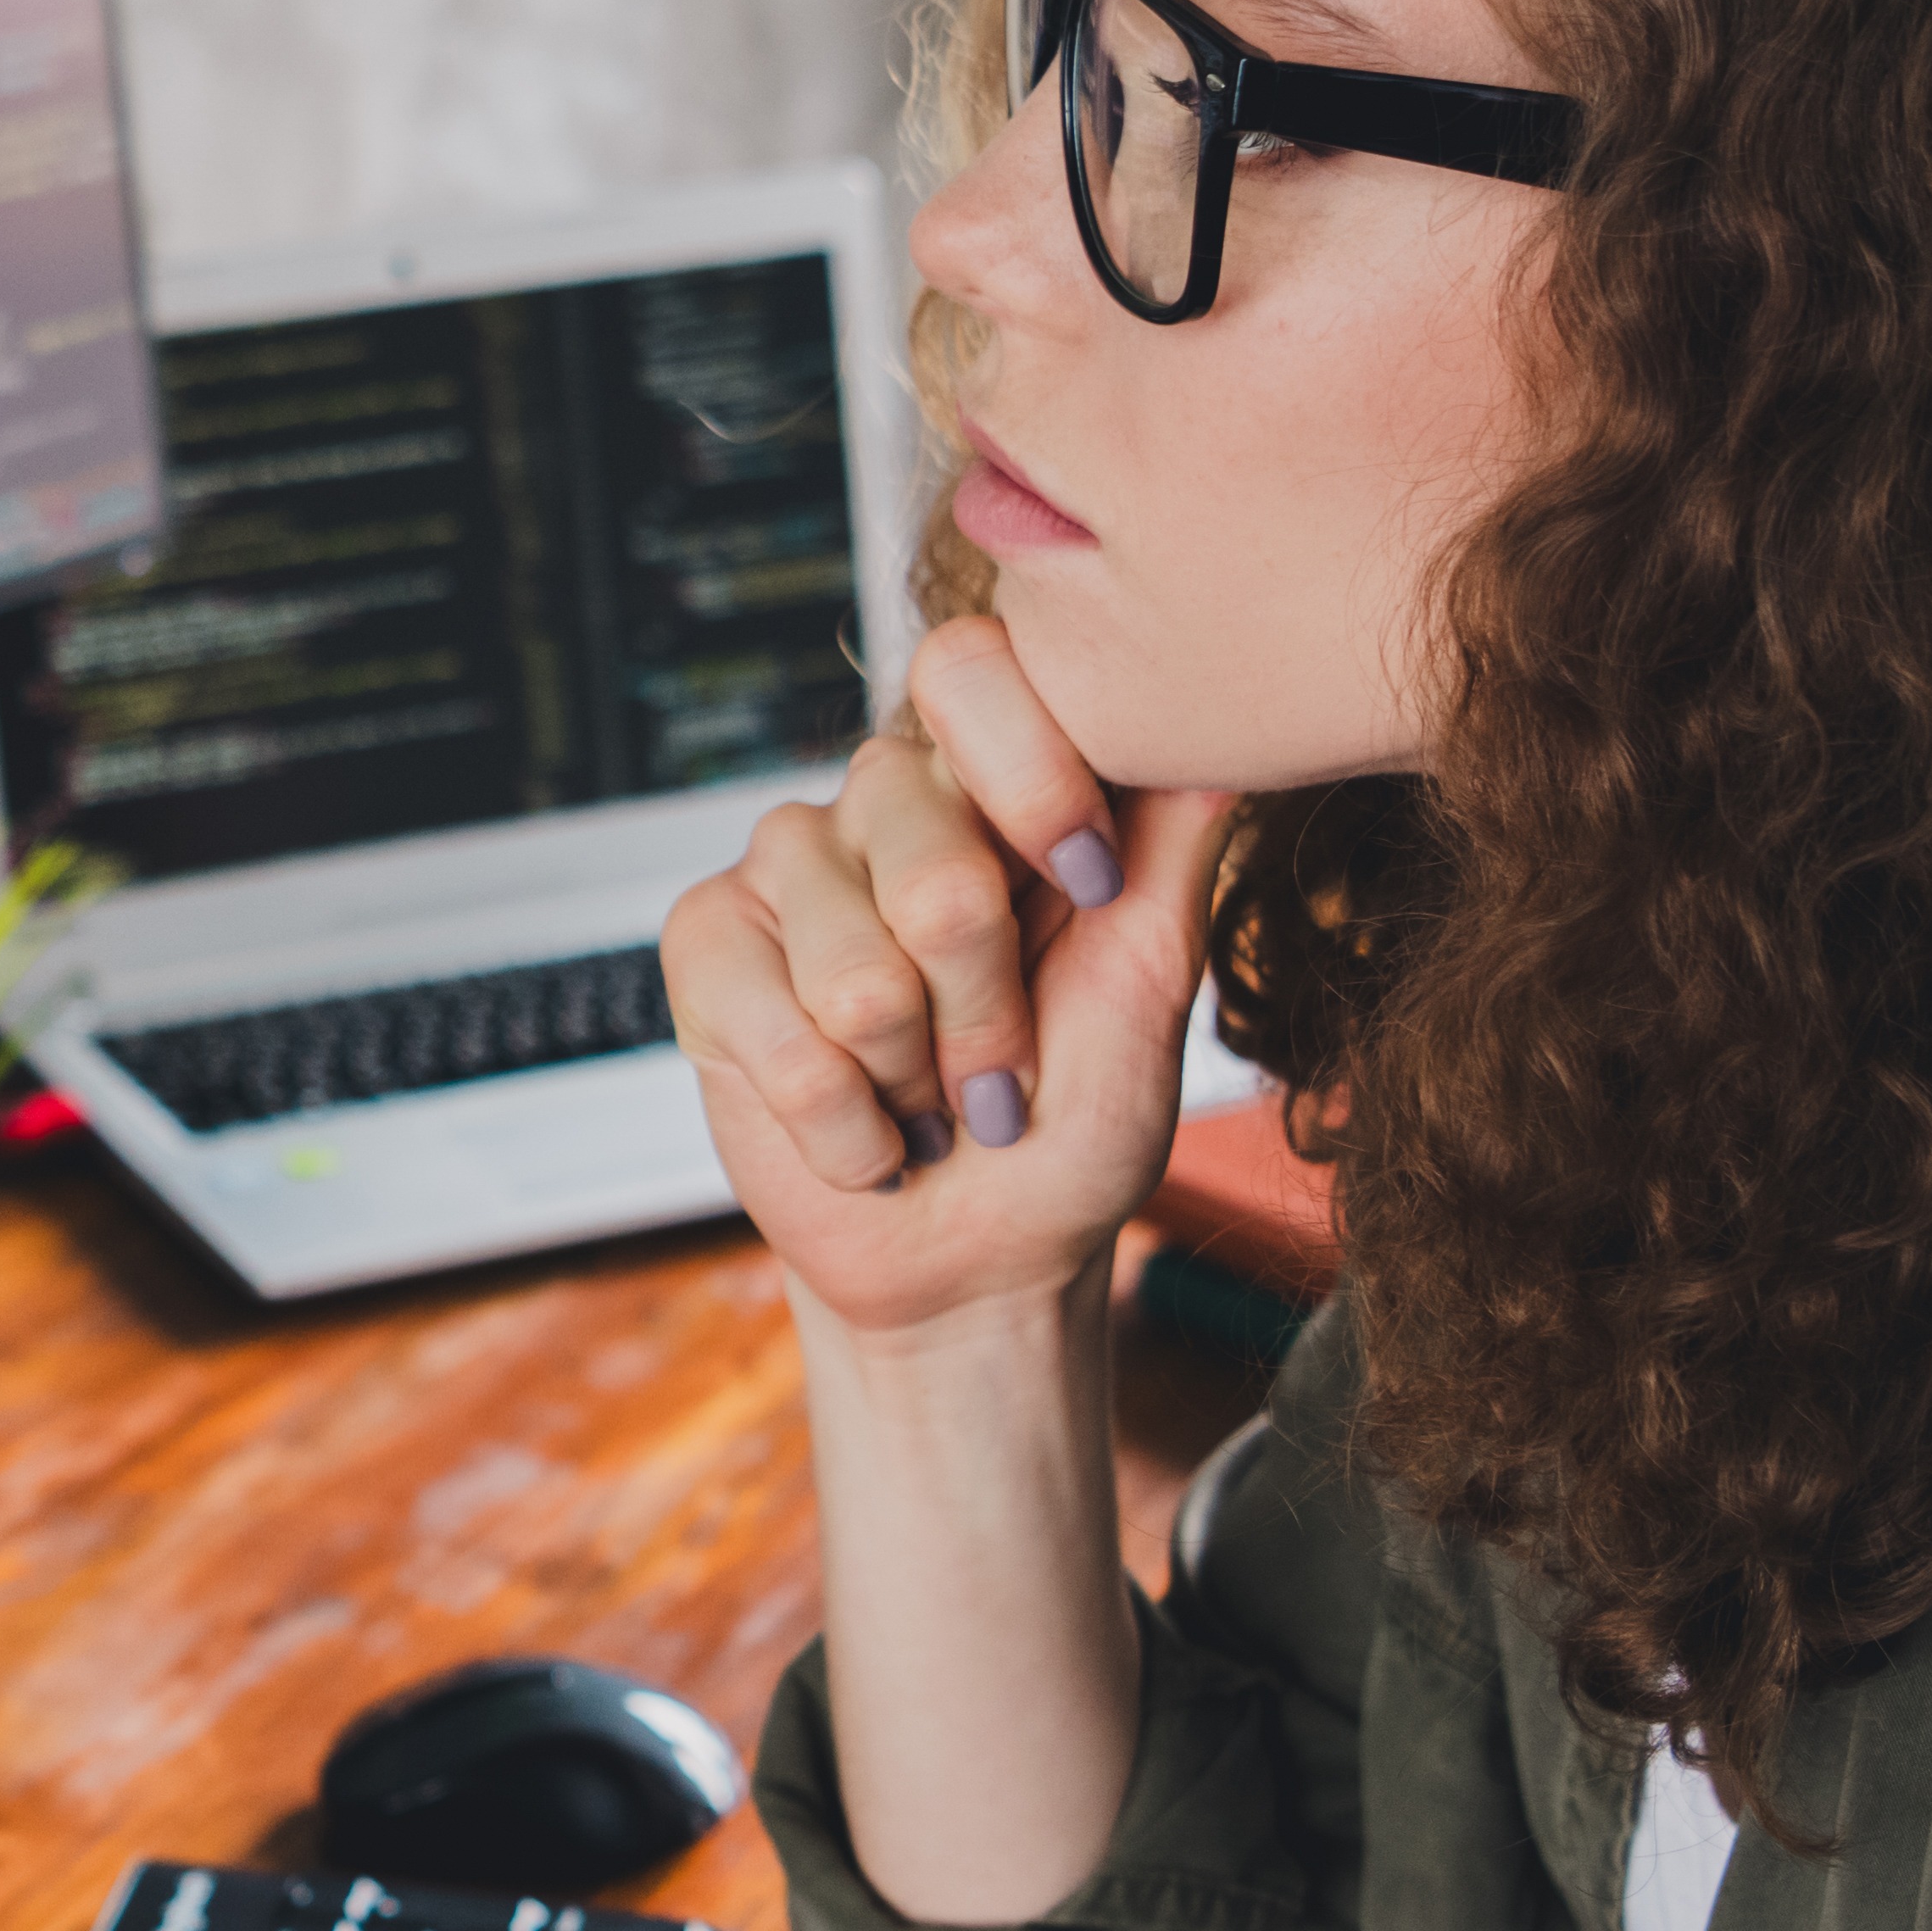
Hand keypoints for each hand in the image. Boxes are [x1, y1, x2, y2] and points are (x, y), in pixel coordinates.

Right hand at [657, 615, 1228, 1344]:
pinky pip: (778, 1032)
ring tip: (926, 1098)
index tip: (1086, 889)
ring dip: (912, 1080)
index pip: (975, 672)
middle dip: (986, 1012)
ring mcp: (786, 864)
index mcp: (993, 776)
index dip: (1033, 786)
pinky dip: (842, 1121)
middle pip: (932, 864)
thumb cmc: (1074, 1121)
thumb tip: (1225, 729)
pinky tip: (859, 1129)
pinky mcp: (706, 941)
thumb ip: (1171, 847)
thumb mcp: (1151, 984)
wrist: (979, 1258)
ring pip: (856, 975)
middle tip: (999, 1069)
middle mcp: (887, 798)